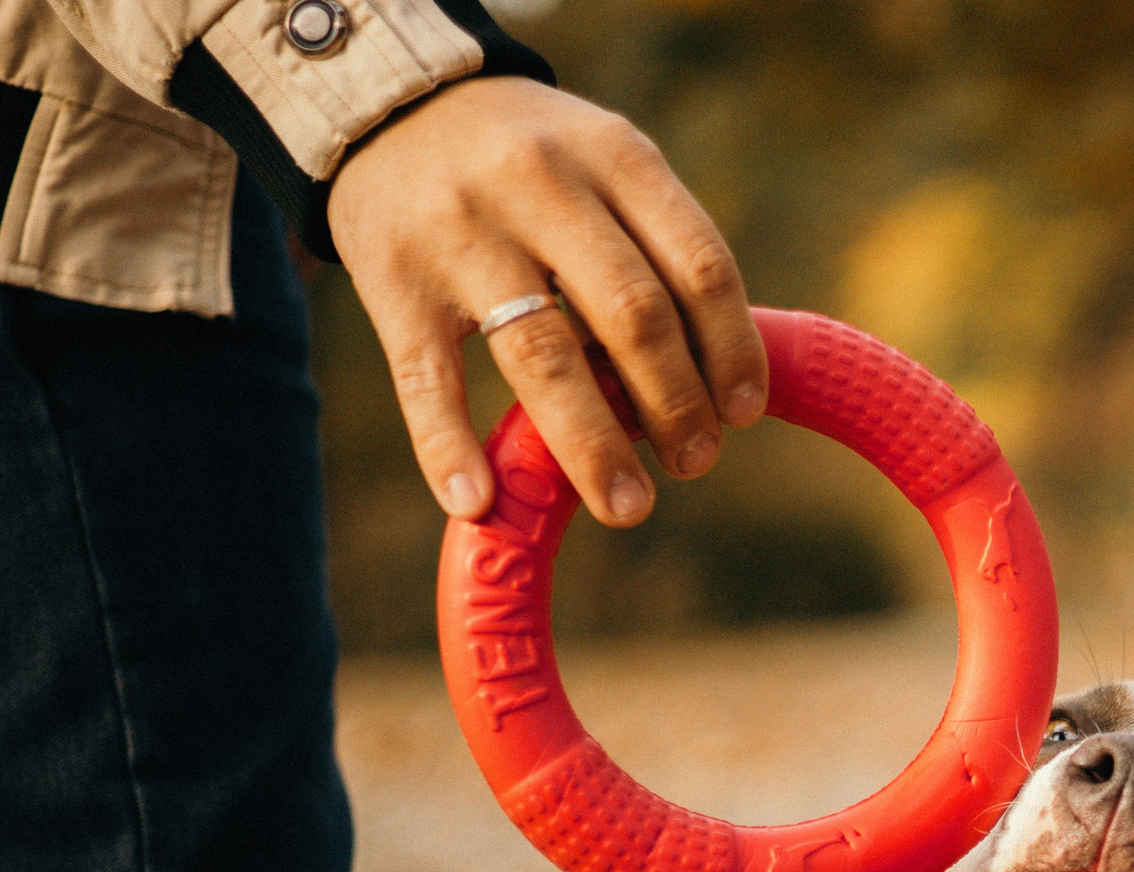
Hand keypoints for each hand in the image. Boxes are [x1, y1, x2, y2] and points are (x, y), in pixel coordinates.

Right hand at [328, 76, 766, 526]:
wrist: (388, 101)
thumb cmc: (531, 158)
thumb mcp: (605, 163)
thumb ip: (658, 250)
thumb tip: (718, 381)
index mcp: (614, 156)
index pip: (699, 265)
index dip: (732, 348)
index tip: (745, 413)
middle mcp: (540, 186)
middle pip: (631, 314)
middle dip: (675, 404)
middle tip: (696, 462)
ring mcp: (461, 233)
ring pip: (541, 355)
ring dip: (593, 445)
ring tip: (629, 507)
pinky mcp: (392, 279)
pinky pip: (428, 378)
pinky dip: (448, 447)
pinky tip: (478, 502)